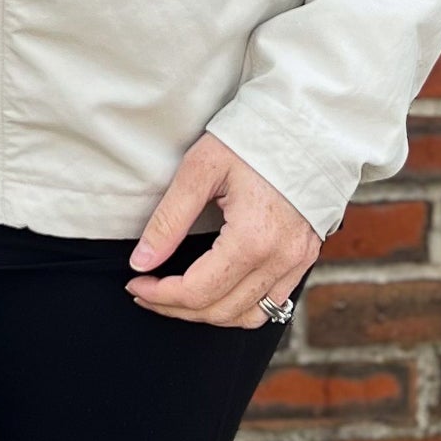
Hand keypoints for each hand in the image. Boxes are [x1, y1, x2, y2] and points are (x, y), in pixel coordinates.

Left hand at [124, 133, 322, 329]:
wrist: (303, 123)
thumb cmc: (250, 139)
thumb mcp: (200, 169)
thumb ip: (169, 219)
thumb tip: (141, 261)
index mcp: (253, 238)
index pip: (197, 290)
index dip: (160, 294)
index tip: (135, 283)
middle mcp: (280, 259)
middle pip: (219, 310)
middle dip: (176, 307)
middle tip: (146, 291)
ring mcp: (297, 262)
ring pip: (247, 317)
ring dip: (207, 314)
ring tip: (176, 296)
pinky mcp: (305, 258)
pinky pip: (271, 305)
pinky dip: (239, 308)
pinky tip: (216, 292)